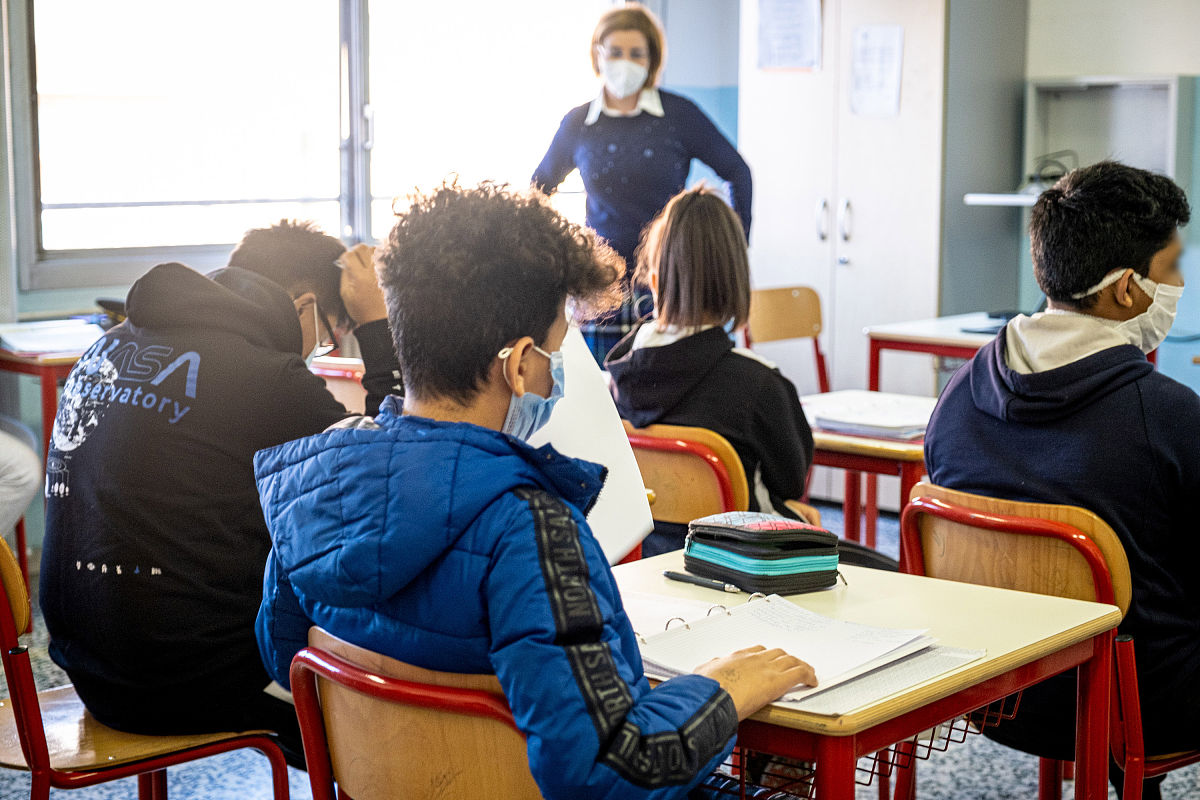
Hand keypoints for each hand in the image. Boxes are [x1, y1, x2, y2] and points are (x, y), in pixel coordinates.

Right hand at [338, 243, 387, 326]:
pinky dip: (376, 257)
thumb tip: (344, 261)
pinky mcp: (390, 272)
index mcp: (360, 277)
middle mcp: (372, 271)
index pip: (349, 255)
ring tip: (363, 262)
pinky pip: (383, 256)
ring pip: (373, 249)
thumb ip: (344, 275)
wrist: (378, 318)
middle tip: (353, 260)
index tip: (343, 262)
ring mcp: (383, 271)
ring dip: (366, 253)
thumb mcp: (345, 294)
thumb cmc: (360, 309)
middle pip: (362, 247)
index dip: (344, 257)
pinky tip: (372, 265)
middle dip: (354, 251)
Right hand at [694, 645, 816, 720]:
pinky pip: (799, 673)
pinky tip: (813, 681)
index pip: (758, 651)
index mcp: (737, 657)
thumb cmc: (705, 688)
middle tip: (792, 666)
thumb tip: (708, 668)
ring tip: (807, 672)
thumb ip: (710, 669)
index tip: (770, 661)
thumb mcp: (703, 673)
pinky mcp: (777, 682)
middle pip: (777, 653)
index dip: (767, 656)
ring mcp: (767, 668)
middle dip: (786, 659)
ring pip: (791, 660)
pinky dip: (809, 676)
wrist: (711, 696)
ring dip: (800, 665)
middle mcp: (754, 659)